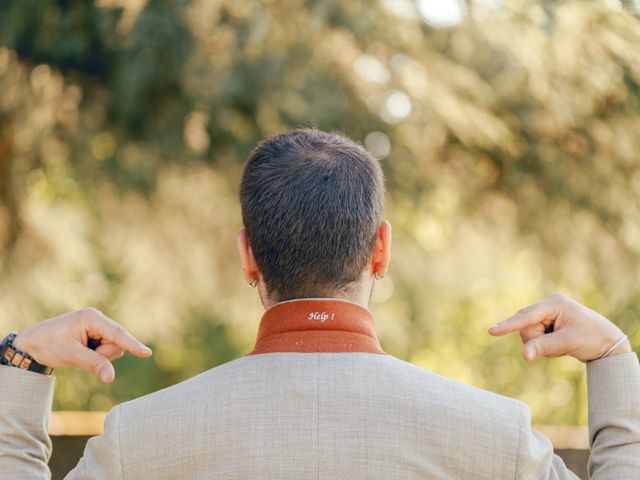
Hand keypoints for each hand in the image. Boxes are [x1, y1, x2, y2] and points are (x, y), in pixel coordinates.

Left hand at [12, 308, 151, 382]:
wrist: (30, 344)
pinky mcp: (96, 335)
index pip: (117, 334)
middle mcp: (97, 320)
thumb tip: (111, 377)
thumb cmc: (47, 345)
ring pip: (113, 348)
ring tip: (79, 353)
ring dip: (99, 357)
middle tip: (81, 356)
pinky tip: (81, 352)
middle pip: (116, 343)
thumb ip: (94, 364)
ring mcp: (97, 327)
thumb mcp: (71, 355)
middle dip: (103, 355)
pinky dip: (96, 356)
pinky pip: (106, 350)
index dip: (132, 344)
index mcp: (91, 318)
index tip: (146, 353)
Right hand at [489, 294, 631, 361]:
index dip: (508, 325)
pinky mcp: (547, 324)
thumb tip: (524, 356)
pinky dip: (545, 345)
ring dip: (542, 345)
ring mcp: (547, 315)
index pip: (526, 316)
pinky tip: (560, 343)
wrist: (609, 343)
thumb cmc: (592, 338)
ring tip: (562, 344)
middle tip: (559, 345)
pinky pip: (535, 338)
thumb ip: (543, 347)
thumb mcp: (567, 343)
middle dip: (538, 341)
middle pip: (526, 328)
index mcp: (553, 304)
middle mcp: (547, 306)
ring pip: (529, 335)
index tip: (492, 331)